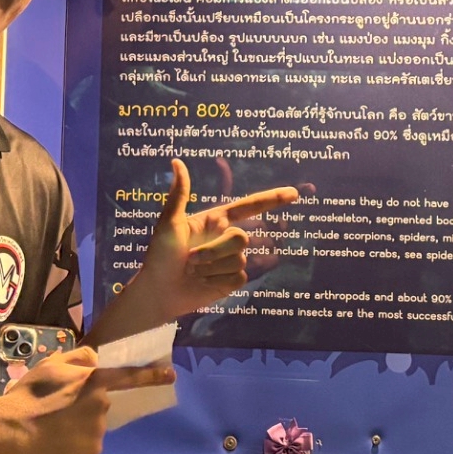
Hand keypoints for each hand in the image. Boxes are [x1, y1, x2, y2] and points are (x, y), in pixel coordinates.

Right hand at [0, 347, 175, 453]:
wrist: (7, 433)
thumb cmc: (27, 396)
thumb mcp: (50, 364)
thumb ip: (79, 357)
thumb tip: (97, 358)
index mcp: (94, 383)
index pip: (129, 377)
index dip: (151, 376)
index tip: (170, 375)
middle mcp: (102, 410)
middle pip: (100, 408)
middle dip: (84, 410)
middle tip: (56, 413)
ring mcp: (96, 438)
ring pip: (91, 432)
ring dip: (77, 431)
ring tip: (50, 432)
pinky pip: (83, 452)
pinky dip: (71, 451)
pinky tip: (52, 447)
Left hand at [133, 158, 299, 317]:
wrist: (158, 292)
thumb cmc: (159, 256)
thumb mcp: (168, 223)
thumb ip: (179, 194)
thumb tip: (177, 161)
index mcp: (215, 220)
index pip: (249, 206)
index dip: (273, 199)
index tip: (294, 194)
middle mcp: (225, 238)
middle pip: (241, 238)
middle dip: (215, 250)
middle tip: (190, 259)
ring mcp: (230, 260)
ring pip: (239, 259)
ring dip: (212, 267)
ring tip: (192, 271)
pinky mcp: (231, 280)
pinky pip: (239, 277)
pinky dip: (219, 281)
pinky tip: (203, 283)